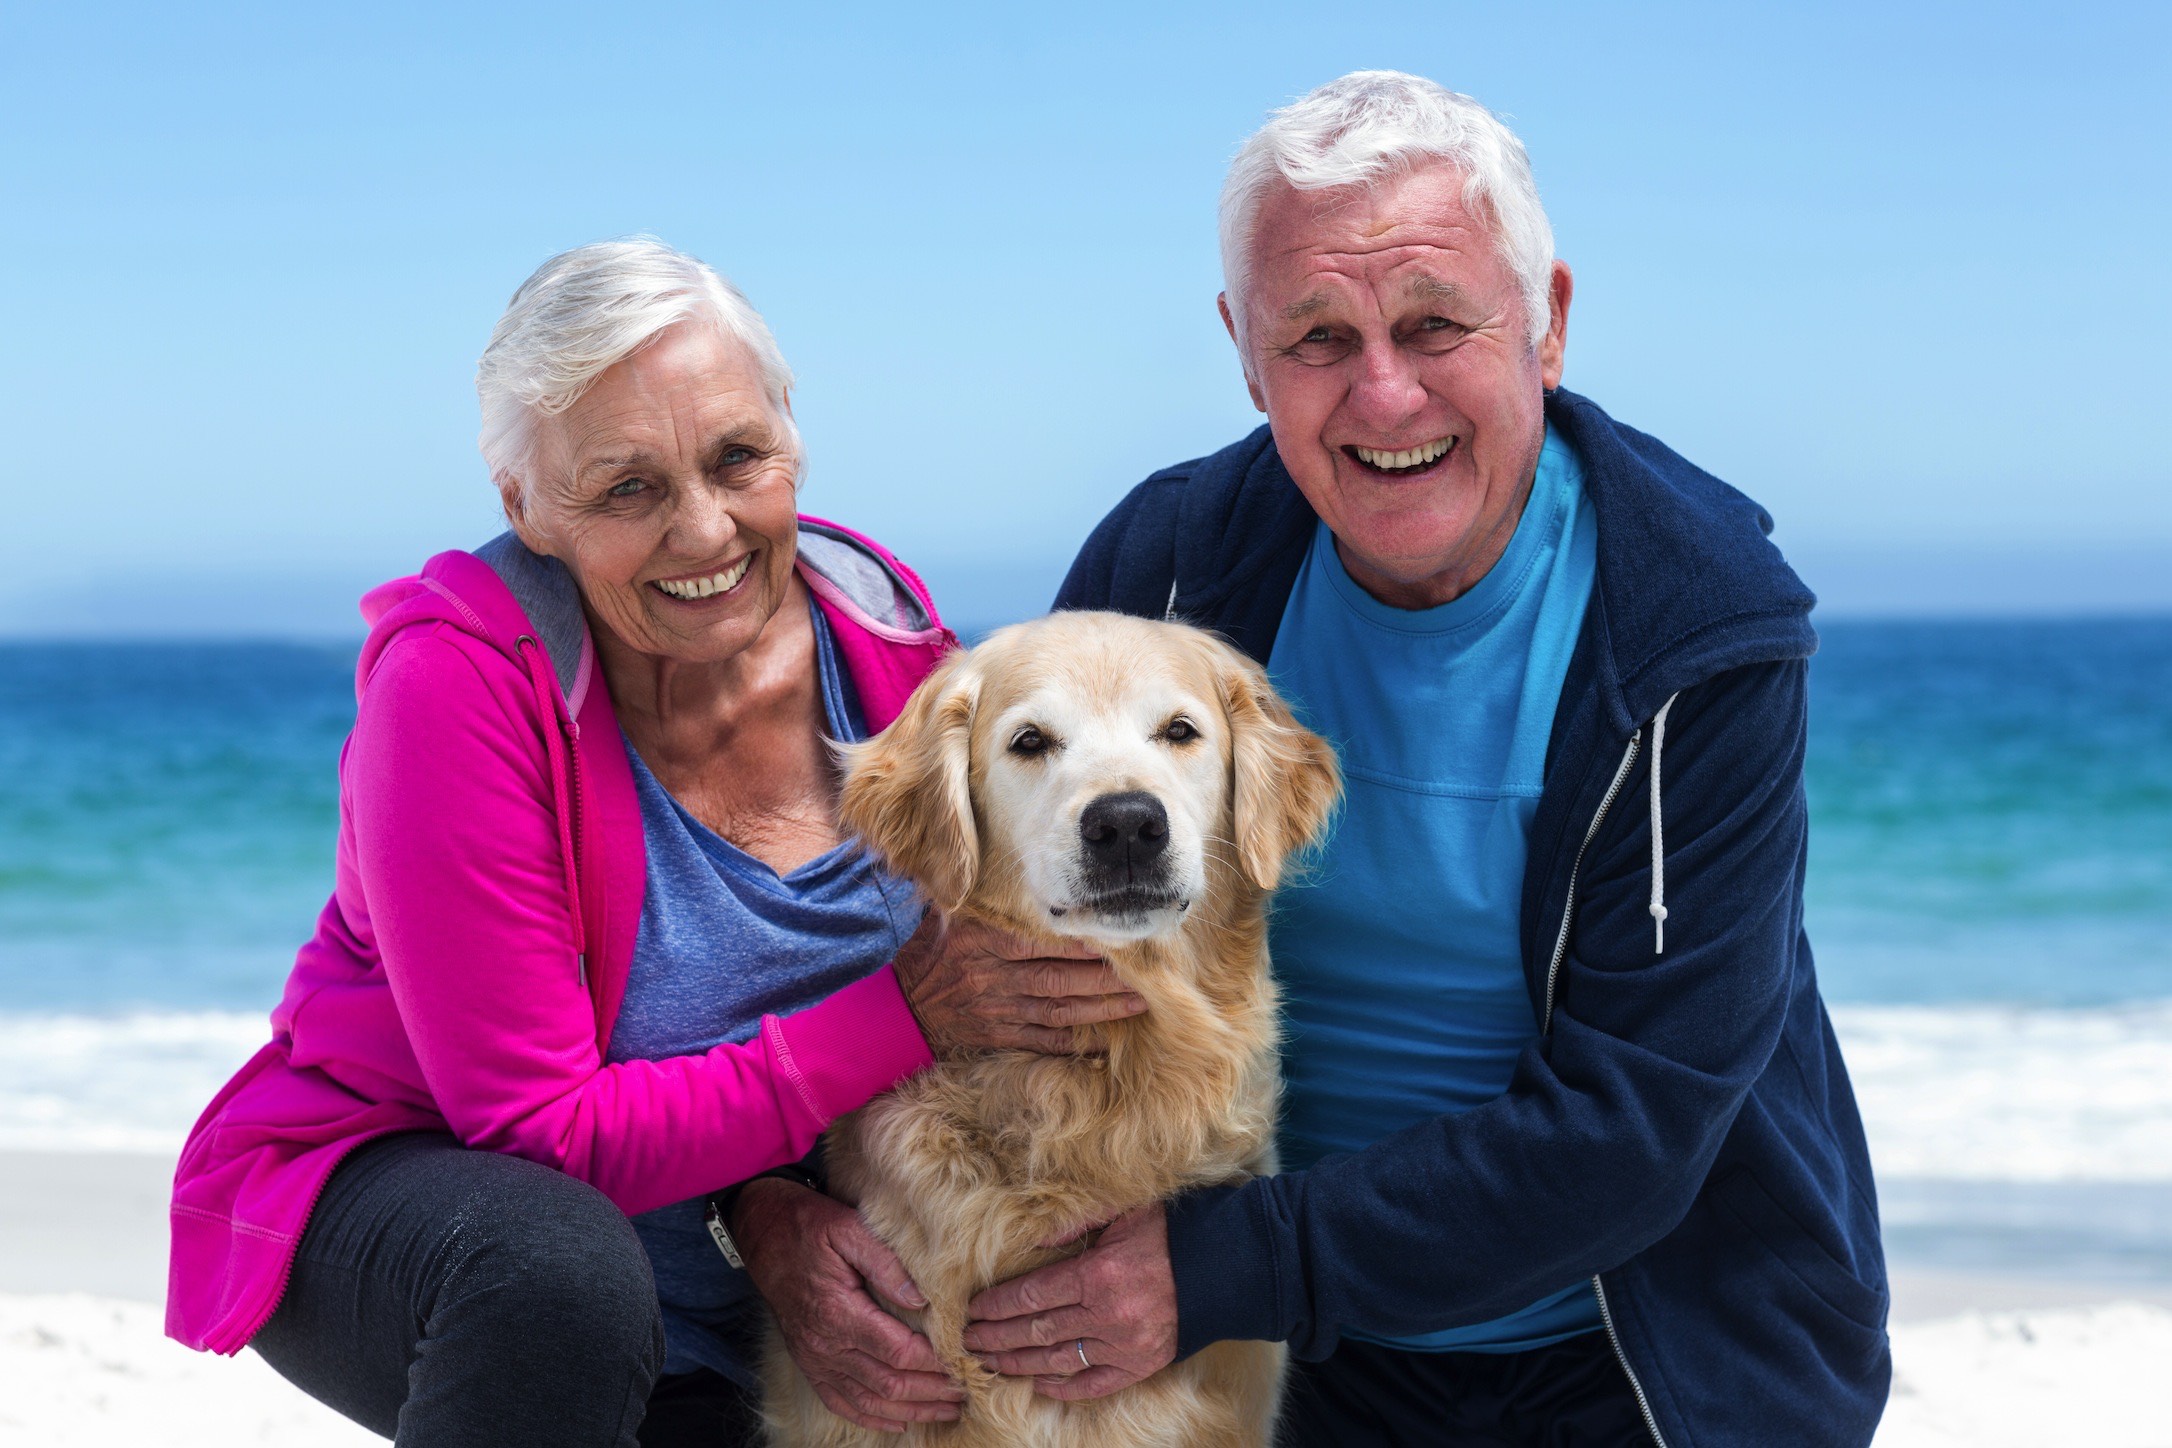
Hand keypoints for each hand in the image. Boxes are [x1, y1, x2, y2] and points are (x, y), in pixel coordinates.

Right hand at [734, 1178, 963, 1431]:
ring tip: (946, 1409)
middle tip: (965, 1392)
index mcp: (838, 1312)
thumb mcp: (848, 1228)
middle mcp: (825, 1344)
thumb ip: (886, 1264)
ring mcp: (815, 1359)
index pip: (897, 1350)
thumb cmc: (809, 1227)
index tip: (963, 1362)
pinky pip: (841, 1402)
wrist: (764, 1234)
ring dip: (911, 1409)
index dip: (933, 1362)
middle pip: (888, 1382)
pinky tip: (900, 1420)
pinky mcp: (809, 1363)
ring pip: (869, 1400)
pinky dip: (872, 1417)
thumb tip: (922, 1300)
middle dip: (931, 1391)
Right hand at [893, 914, 1144, 1054]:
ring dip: (1101, 1009)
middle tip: (1147, 974)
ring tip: (1138, 1004)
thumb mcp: (949, 916)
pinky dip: (1074, 1043)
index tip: (1116, 937)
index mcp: (985, 942)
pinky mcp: (998, 1035)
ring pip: (1059, 1011)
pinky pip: (1042, 1041)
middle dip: (1105, 979)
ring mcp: (998, 1010)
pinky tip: (1104, 1040)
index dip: (1081, 944)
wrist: (896, 1006)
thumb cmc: (930, 952)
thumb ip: (981, 895)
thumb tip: (1006, 860)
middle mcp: (995, 978)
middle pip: (1060, 979)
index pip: (1042, 942)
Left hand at [961, 1203, 1177, 1399]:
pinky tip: (1038, 1383)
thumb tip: (1034, 1240)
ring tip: (988, 1363)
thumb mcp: (1123, 1214)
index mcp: (1097, 1274)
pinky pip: (1093, 1383)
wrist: (1223, 1268)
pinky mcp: (1139, 1366)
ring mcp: (1122, 1345)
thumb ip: (1076, 1224)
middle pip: (1036, 1330)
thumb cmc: (1169, 1234)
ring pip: (1057, 1359)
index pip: (1032, 1295)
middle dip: (996, 1337)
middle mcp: (1106, 1315)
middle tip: (967, 1341)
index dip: (997, 1305)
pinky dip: (1063, 1386)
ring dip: (1018, 1363)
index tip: (972, 1310)